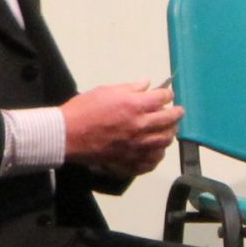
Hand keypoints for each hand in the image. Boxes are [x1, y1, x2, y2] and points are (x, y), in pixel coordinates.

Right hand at [62, 80, 181, 176]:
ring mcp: (137, 146)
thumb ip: (130, 88)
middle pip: (168, 120)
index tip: (168, 95)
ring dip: (169, 134)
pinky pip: (151, 161)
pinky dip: (157, 156)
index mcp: (136, 106)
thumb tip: (146, 85)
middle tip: (178, 112)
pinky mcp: (129, 160)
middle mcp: (141, 126)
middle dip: (176, 114)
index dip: (168, 95)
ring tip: (170, 130)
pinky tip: (157, 152)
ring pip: (163, 141)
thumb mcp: (106, 91)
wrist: (67, 134)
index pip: (162, 98)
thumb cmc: (84, 109)